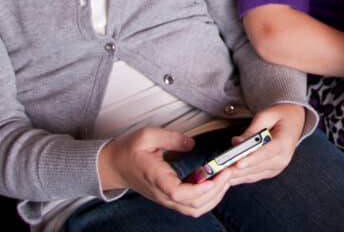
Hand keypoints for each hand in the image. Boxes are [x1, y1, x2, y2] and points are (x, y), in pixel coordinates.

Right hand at [99, 127, 230, 216]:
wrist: (114, 165)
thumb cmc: (129, 151)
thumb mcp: (148, 135)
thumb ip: (171, 138)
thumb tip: (192, 143)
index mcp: (156, 178)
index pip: (179, 193)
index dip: (200, 189)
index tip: (215, 178)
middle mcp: (162, 193)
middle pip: (192, 205)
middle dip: (216, 191)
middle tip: (229, 171)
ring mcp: (166, 199)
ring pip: (194, 209)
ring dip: (214, 197)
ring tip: (225, 178)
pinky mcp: (170, 198)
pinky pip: (191, 206)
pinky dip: (207, 198)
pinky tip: (215, 183)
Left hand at [226, 103, 306, 185]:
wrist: (293, 121)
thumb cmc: (280, 116)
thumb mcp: (266, 116)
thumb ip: (252, 130)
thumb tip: (237, 142)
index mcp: (284, 142)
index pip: (266, 153)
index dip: (251, 159)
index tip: (237, 163)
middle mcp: (283, 158)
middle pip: (257, 166)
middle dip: (237, 169)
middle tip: (220, 170)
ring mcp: (278, 167)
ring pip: (254, 174)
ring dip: (237, 175)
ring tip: (220, 174)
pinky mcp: (271, 171)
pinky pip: (254, 176)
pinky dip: (241, 177)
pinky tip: (228, 177)